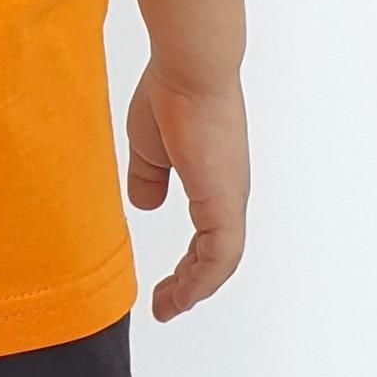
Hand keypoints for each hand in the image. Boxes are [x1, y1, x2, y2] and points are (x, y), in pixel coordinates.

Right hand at [125, 67, 248, 320]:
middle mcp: (228, 192)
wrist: (189, 69)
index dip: (189, 267)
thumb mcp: (149, 147)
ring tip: (167, 307)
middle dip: (191, 286)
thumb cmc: (171, 95)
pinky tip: (180, 295)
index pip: (209, 237)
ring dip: (194, 289)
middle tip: (166, 306)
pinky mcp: (223, 199)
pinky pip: (219, 255)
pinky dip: (202, 280)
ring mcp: (229, 197)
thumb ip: (148, 177)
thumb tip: (147, 204)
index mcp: (214, 180)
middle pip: (218, 257)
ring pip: (221, 261)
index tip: (166, 288)